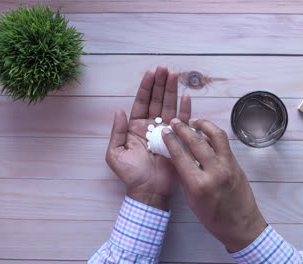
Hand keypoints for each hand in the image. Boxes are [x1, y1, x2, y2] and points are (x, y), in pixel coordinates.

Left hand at [106, 66, 190, 210]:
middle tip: (165, 69)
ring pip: (169, 107)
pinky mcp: (177, 139)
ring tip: (175, 75)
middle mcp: (151, 126)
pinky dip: (185, 110)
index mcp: (136, 127)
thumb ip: (117, 131)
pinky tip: (187, 97)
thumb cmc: (131, 175)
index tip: (151, 73)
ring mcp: (165, 132)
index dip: (146, 87)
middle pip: (157, 100)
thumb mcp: (115, 154)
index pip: (142, 102)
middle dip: (161, 84)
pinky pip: (182, 122)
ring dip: (172, 91)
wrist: (149, 191)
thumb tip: (118, 111)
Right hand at [162, 118, 266, 251]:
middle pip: (196, 141)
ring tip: (193, 121)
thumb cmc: (214, 218)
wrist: (241, 226)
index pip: (180, 155)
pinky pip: (224, 143)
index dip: (171, 140)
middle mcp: (214, 172)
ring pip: (215, 135)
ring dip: (203, 125)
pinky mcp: (237, 164)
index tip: (165, 132)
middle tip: (175, 122)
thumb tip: (177, 157)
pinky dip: (214, 134)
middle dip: (183, 128)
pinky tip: (206, 132)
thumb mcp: (191, 199)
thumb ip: (184, 176)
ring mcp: (228, 166)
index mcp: (198, 184)